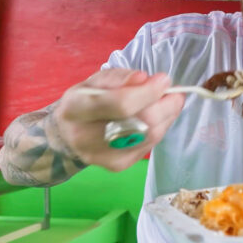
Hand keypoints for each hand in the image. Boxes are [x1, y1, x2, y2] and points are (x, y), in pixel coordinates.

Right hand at [52, 69, 185, 171]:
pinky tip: (156, 120)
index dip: (148, 92)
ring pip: (149, 136)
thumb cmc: (85, 100)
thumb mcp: (96, 81)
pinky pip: (148, 146)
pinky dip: (159, 130)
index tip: (164, 80)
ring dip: (166, 117)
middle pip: (140, 123)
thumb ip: (120, 77)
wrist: (67, 135)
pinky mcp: (116, 165)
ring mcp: (102, 155)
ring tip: (168, 104)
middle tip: (174, 94)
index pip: (120, 103)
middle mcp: (86, 136)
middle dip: (165, 106)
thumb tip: (145, 79)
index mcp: (77, 108)